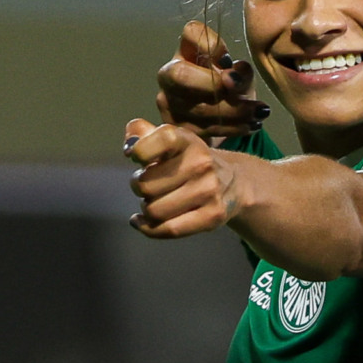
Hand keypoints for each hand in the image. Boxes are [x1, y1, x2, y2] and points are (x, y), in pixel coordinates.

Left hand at [124, 118, 240, 238]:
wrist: (233, 183)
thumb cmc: (188, 162)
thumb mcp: (169, 141)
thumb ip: (142, 133)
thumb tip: (129, 148)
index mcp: (188, 140)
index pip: (162, 139)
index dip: (141, 151)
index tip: (138, 158)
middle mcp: (201, 163)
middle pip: (146, 185)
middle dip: (140, 187)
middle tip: (150, 185)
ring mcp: (209, 191)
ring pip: (154, 210)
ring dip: (148, 208)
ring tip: (156, 201)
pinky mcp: (212, 216)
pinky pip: (168, 229)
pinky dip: (148, 228)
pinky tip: (142, 221)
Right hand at [156, 21, 269, 138]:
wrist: (223, 120)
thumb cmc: (231, 87)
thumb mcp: (241, 75)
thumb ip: (241, 72)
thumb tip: (232, 79)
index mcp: (188, 50)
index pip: (191, 32)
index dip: (210, 44)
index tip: (229, 59)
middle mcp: (169, 73)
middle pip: (181, 74)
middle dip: (214, 84)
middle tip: (239, 90)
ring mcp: (168, 102)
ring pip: (198, 108)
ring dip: (234, 111)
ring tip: (259, 112)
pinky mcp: (177, 128)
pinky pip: (204, 130)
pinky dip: (232, 128)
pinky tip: (251, 125)